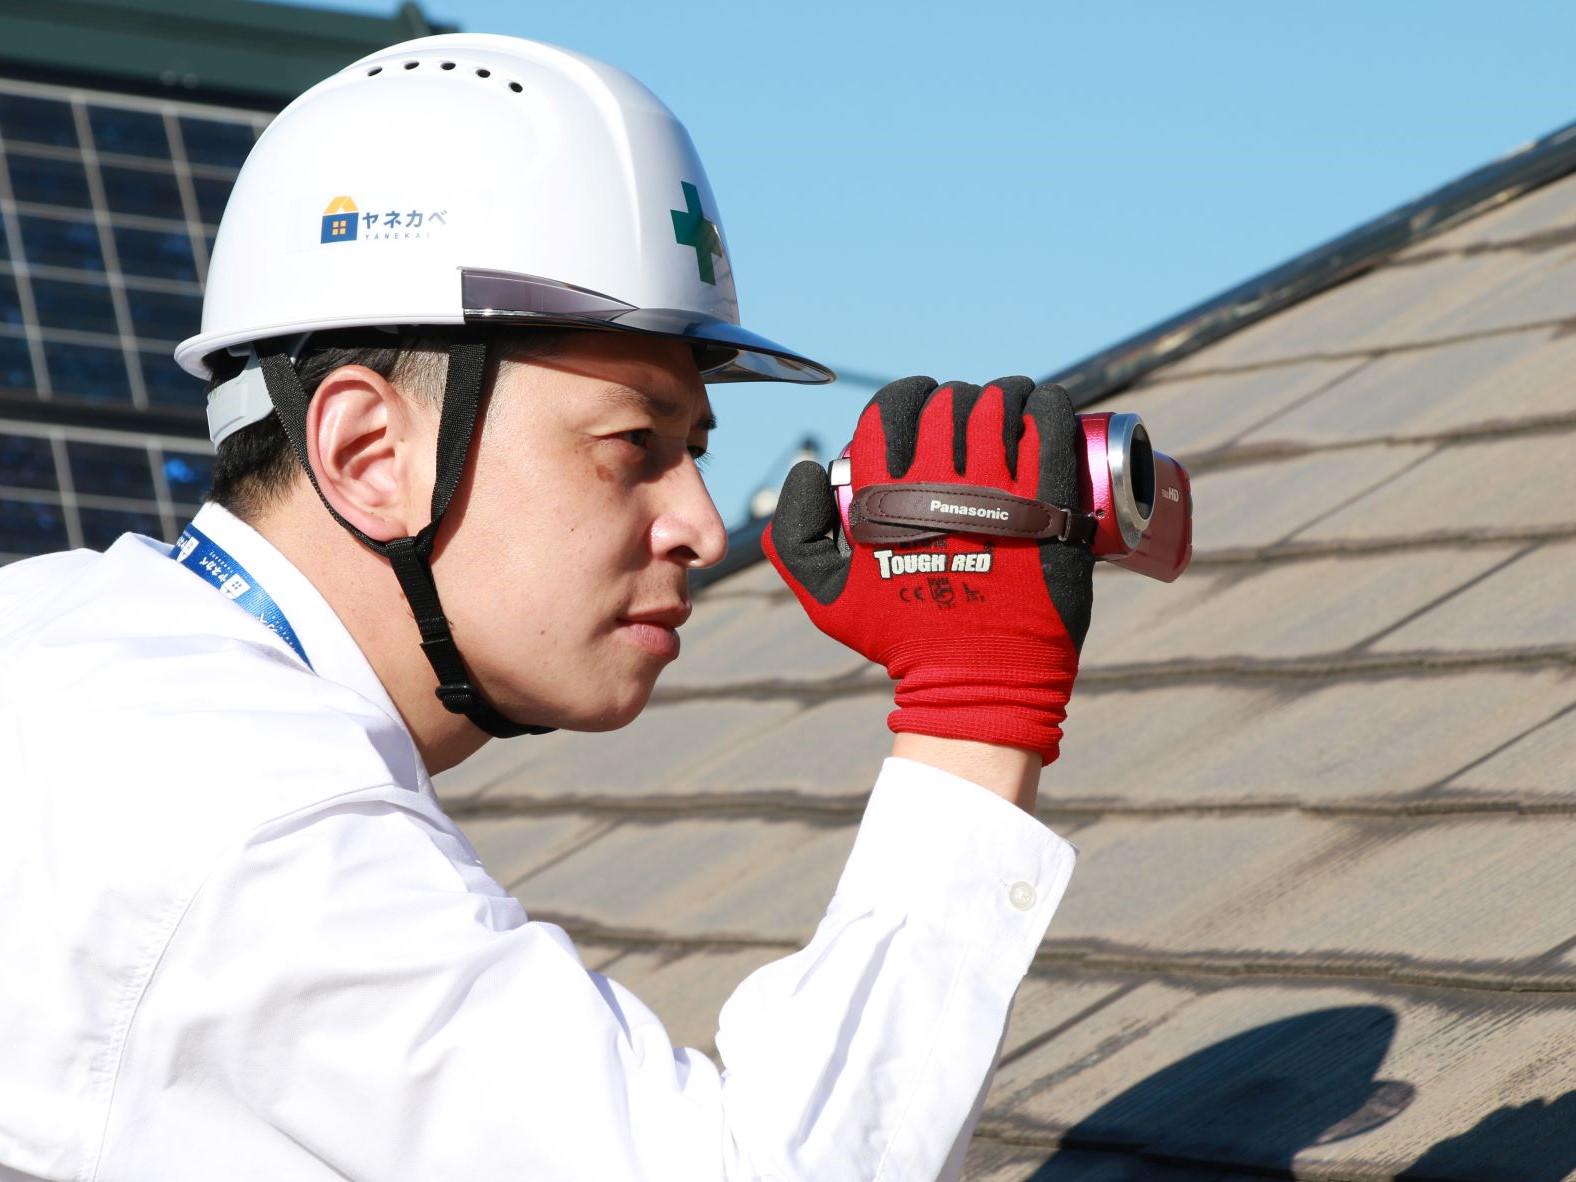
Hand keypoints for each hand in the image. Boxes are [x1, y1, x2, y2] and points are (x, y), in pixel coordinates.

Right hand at [764, 376, 1094, 764]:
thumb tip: (812, 468)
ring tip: (1008, 412)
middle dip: (955, 401)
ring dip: (1002, 396)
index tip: (923, 416)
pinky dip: (1046, 403)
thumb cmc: (902, 640)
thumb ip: (794, 532)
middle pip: (947, 401)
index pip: (890, 409)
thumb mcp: (825, 597)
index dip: (906, 400)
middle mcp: (936, 484)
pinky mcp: (1048, 501)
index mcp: (883, 496)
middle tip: (969, 424)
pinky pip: (1049, 422)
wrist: (976, 683)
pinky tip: (1041, 408)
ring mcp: (996, 490)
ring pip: (999, 401)